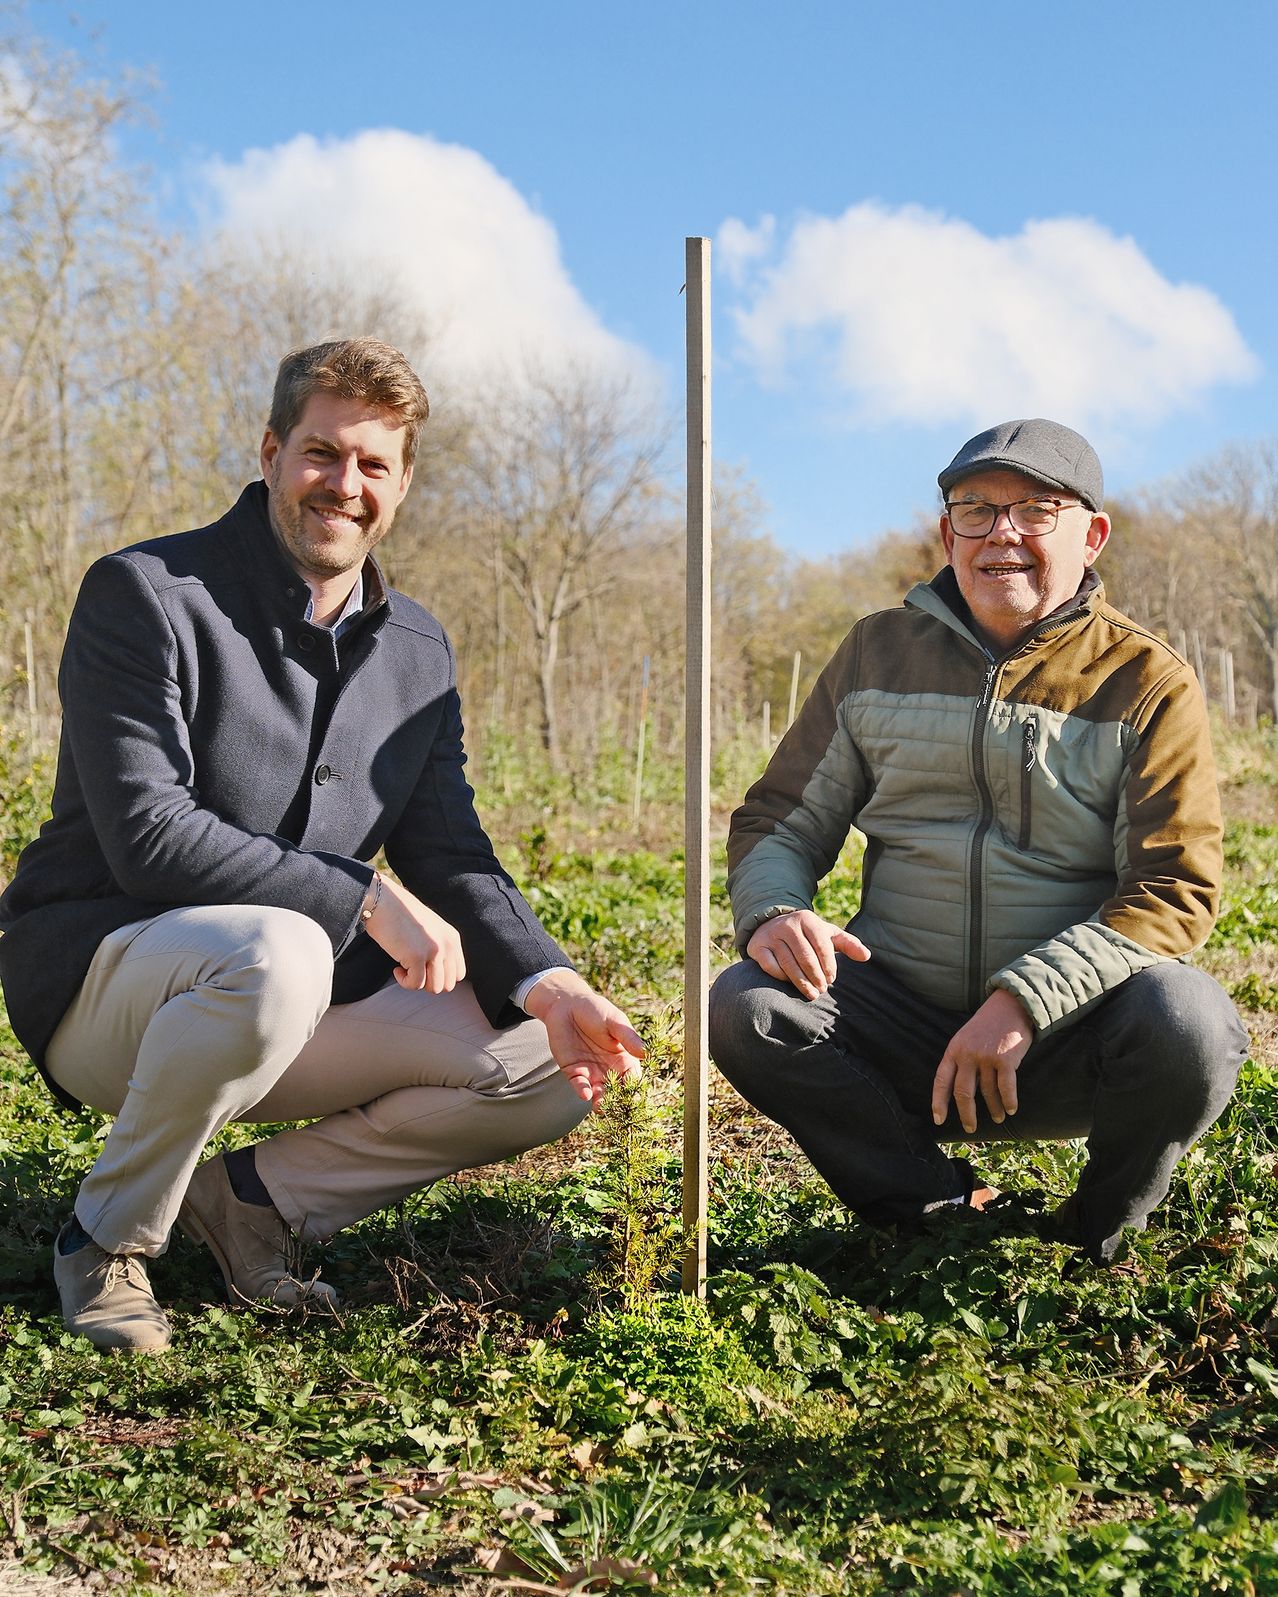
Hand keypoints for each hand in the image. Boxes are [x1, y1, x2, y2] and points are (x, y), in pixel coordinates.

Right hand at [362, 875, 465, 993]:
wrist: (383, 902)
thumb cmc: (400, 916)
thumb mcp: (430, 929)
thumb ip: (439, 948)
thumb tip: (438, 977)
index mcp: (453, 938)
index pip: (459, 974)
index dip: (440, 977)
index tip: (424, 969)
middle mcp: (447, 945)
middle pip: (448, 984)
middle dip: (429, 983)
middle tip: (413, 971)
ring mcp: (434, 951)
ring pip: (434, 988)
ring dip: (417, 983)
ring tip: (405, 968)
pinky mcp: (417, 956)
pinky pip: (416, 984)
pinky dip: (404, 982)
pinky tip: (396, 969)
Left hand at [522, 969, 645, 1107]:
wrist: (567, 1005)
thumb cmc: (596, 1010)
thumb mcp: (614, 1021)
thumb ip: (628, 1037)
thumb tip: (645, 1053)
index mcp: (624, 1058)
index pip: (632, 1077)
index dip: (635, 1087)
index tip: (636, 1096)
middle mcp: (609, 1069)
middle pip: (616, 1090)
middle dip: (617, 1100)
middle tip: (619, 1108)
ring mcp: (591, 1072)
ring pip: (598, 1093)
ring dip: (600, 1101)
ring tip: (601, 1106)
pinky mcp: (573, 1071)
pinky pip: (579, 1085)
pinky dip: (582, 1091)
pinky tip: (586, 1094)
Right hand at [746, 909, 870, 998]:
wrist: (771, 923)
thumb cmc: (806, 933)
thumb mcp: (827, 934)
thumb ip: (848, 944)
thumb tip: (867, 956)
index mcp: (808, 919)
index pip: (821, 945)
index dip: (828, 965)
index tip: (831, 979)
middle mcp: (788, 925)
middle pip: (805, 957)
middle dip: (816, 976)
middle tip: (822, 990)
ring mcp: (771, 935)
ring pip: (789, 964)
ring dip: (802, 982)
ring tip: (812, 994)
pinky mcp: (758, 947)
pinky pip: (771, 966)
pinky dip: (782, 977)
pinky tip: (790, 984)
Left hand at [931, 988, 1033, 1133]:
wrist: (1011, 1004)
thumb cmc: (988, 1024)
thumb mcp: (966, 1038)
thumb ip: (962, 1060)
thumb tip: (960, 1091)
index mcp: (953, 1049)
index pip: (941, 1080)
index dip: (938, 1102)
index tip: (938, 1119)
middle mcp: (967, 1054)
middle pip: (963, 1093)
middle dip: (967, 1114)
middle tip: (970, 1128)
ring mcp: (986, 1057)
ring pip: (987, 1092)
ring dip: (993, 1108)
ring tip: (997, 1117)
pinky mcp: (1006, 1059)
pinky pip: (1006, 1088)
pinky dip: (1008, 1102)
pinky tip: (1011, 1110)